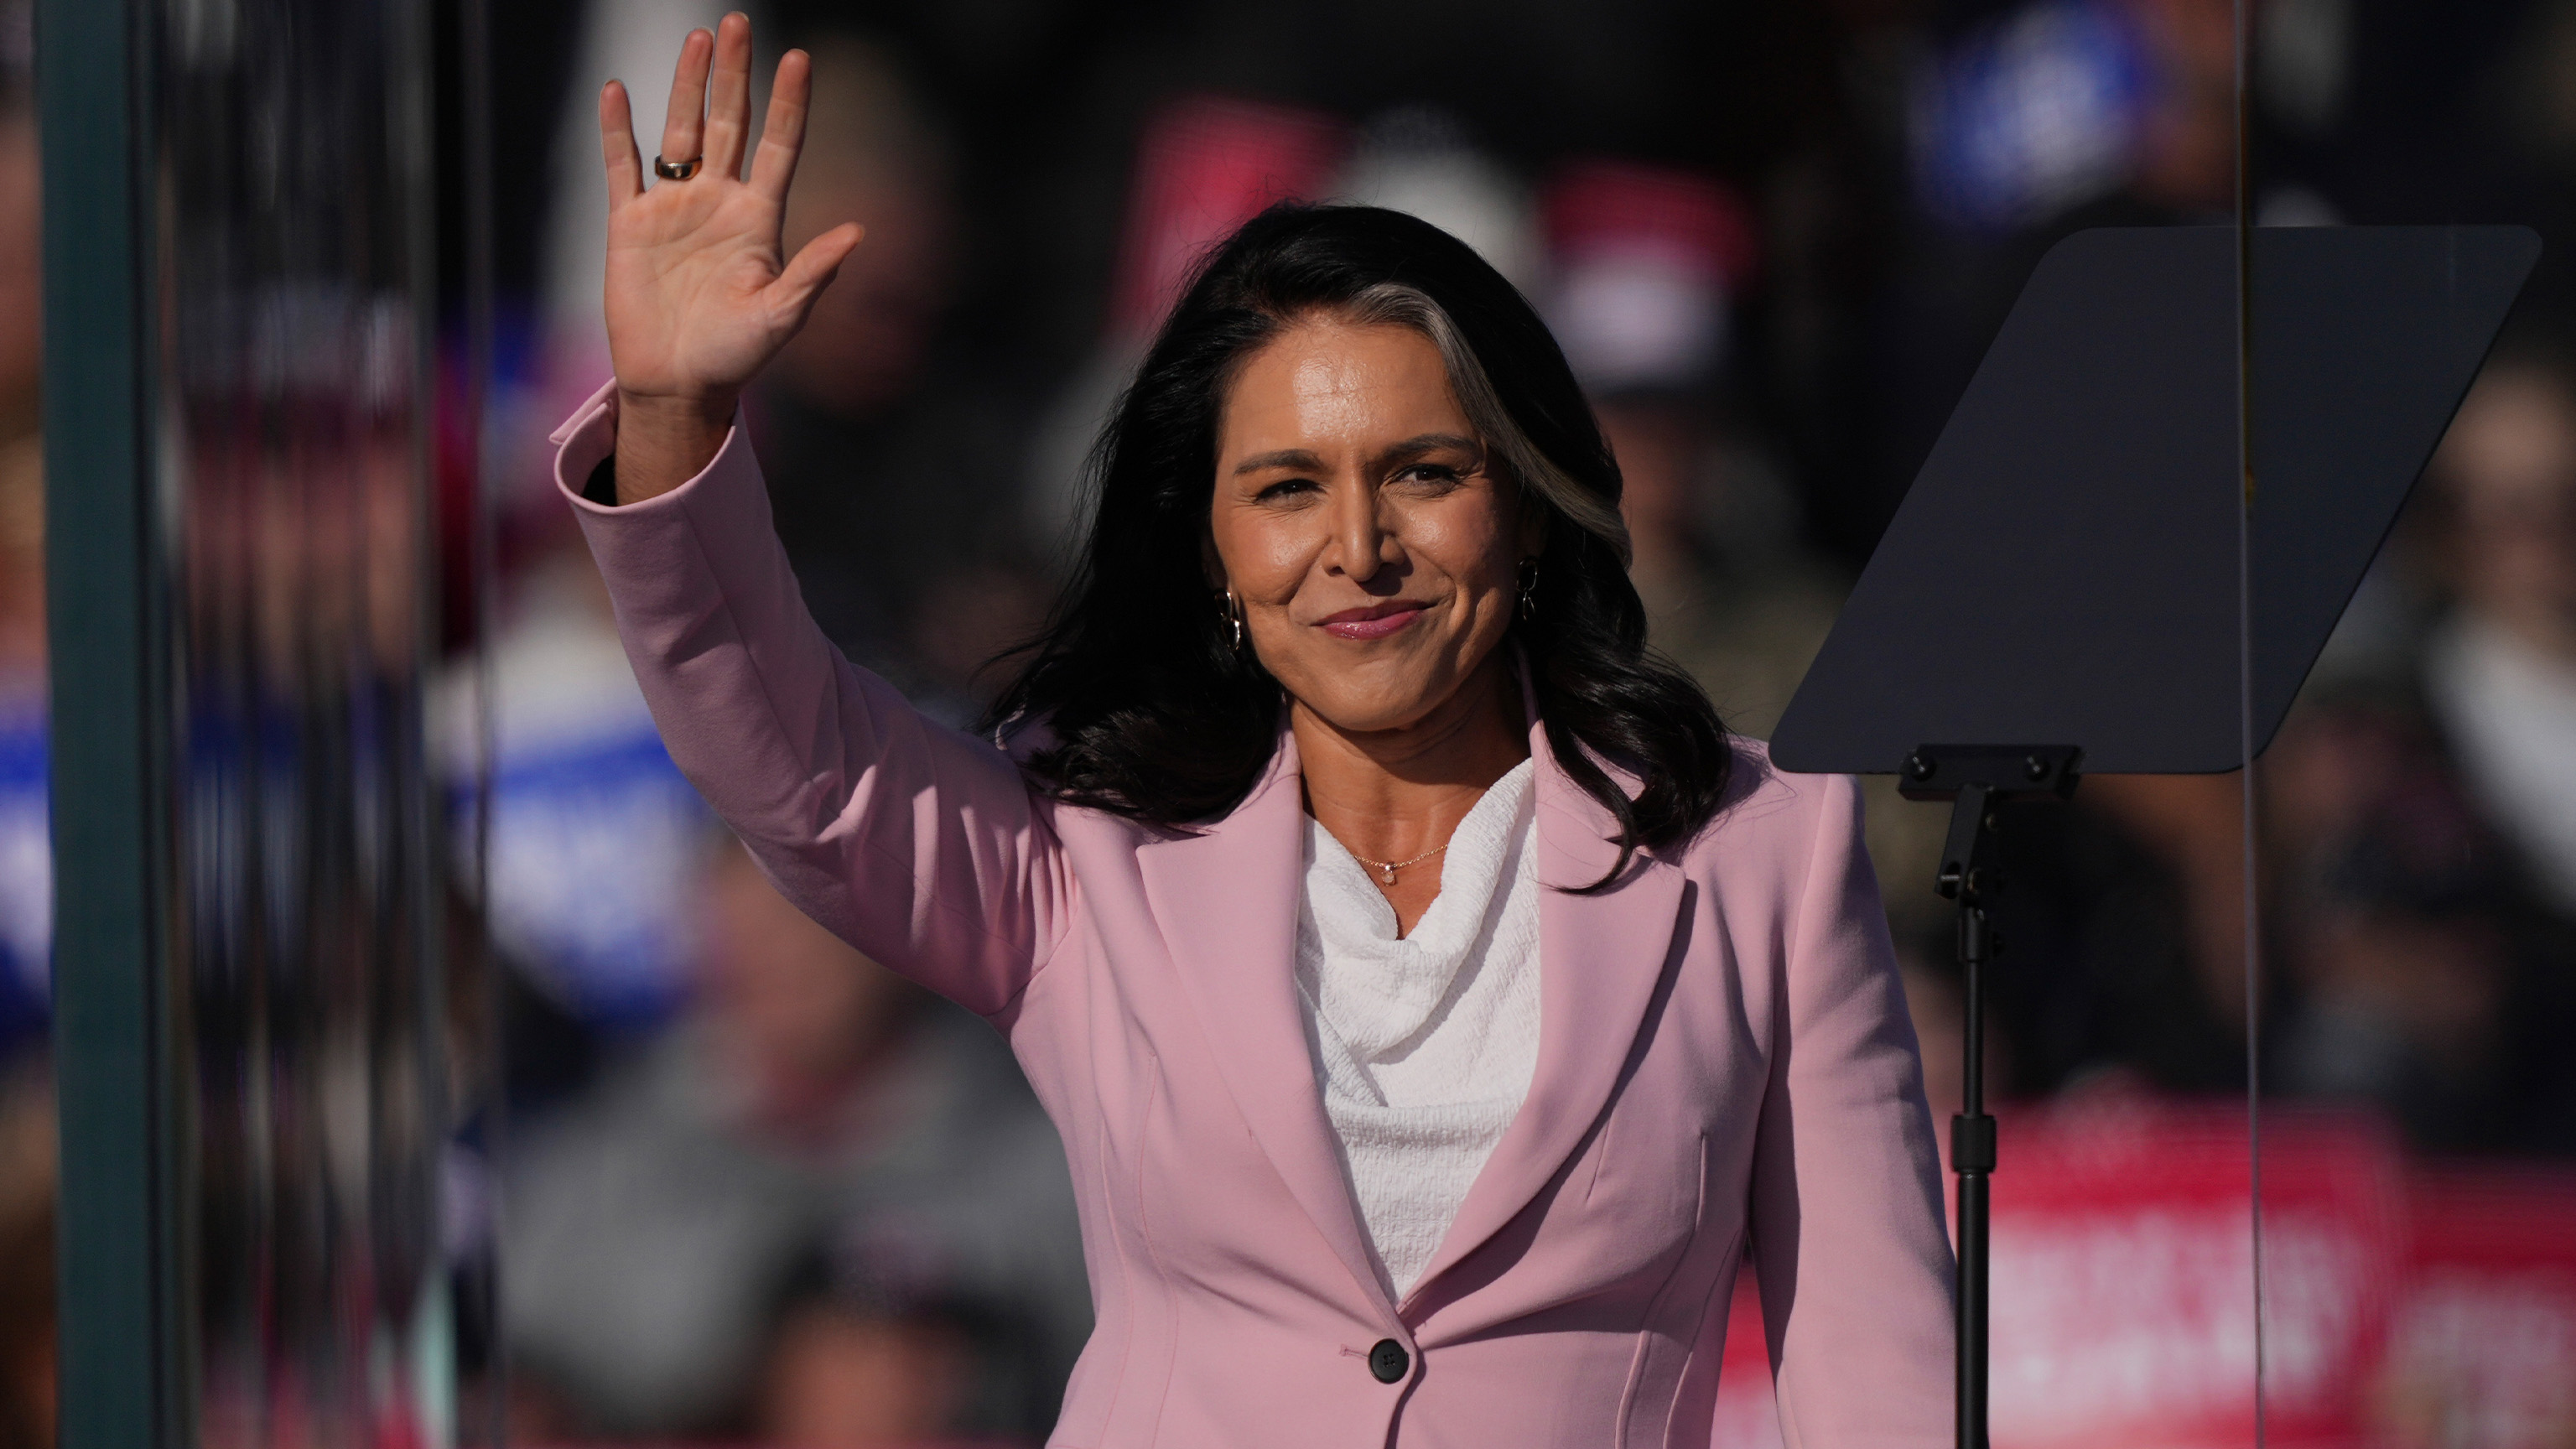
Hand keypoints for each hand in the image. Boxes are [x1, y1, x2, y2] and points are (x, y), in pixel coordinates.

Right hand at [597, 14, 863, 501]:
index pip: (779, 146)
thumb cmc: (735, 356)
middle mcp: (719, 202)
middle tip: (738, 23)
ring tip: (698, 38)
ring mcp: (674, 207)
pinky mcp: (631, 223)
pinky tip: (618, 91)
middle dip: (735, 75)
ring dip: (688, 85)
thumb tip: (859, 233)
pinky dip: (618, 130)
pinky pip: (623, 165)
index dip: (790, 104)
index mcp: (759, 219)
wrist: (678, 383)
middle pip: (730, 123)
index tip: (800, 58)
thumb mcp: (780, 317)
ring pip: (681, 130)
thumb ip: (813, 274)